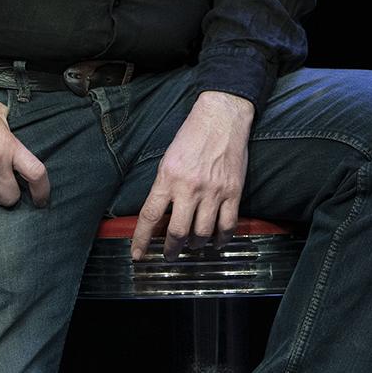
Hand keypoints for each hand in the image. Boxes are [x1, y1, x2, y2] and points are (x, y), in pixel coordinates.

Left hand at [132, 90, 253, 260]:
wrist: (221, 118)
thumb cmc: (192, 136)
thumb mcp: (168, 159)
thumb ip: (164, 186)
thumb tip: (159, 215)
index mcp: (168, 178)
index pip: (150, 216)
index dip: (141, 240)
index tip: (138, 255)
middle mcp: (189, 187)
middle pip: (177, 232)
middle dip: (171, 249)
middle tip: (169, 254)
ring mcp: (213, 191)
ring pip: (202, 233)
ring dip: (195, 245)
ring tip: (192, 246)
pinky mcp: (233, 192)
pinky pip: (227, 225)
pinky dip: (221, 239)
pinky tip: (216, 242)